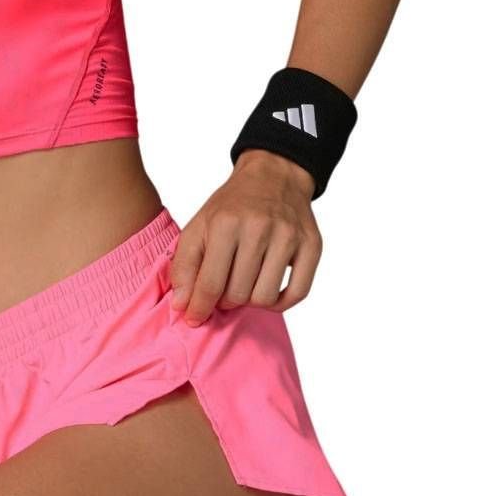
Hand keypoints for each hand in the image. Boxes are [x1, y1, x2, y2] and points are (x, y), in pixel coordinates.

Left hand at [168, 150, 320, 326]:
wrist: (273, 176)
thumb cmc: (232, 206)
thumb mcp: (198, 226)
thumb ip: (184, 266)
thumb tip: (183, 306)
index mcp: (225, 223)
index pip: (210, 282)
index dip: (199, 307)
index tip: (194, 318)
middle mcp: (259, 228)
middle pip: (238, 294)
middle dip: (224, 301)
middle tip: (222, 290)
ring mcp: (288, 237)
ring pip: (265, 298)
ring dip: (250, 300)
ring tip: (243, 285)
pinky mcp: (312, 245)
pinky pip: (297, 294)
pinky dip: (280, 303)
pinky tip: (266, 289)